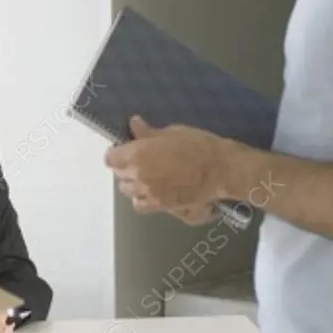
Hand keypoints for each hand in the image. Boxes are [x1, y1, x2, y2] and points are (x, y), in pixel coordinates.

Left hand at [104, 116, 234, 215]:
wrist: (221, 171)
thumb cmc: (198, 146)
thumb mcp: (171, 132)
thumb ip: (148, 132)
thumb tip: (133, 125)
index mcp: (137, 156)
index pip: (110, 159)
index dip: (116, 152)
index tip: (123, 147)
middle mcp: (138, 178)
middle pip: (119, 176)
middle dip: (125, 167)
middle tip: (139, 158)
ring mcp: (149, 196)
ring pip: (129, 192)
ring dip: (133, 183)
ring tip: (146, 175)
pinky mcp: (162, 208)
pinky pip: (142, 205)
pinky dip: (143, 198)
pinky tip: (154, 190)